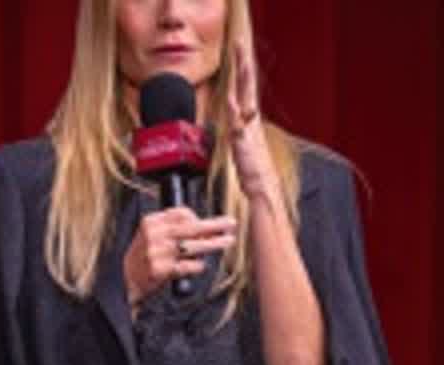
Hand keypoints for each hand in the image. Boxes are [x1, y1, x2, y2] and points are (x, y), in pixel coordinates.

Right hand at [123, 206, 235, 307]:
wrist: (126, 279)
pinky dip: (198, 266)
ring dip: (214, 244)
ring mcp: (158, 253)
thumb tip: (205, 228)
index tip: (211, 223)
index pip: (181, 213)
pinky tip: (200, 265)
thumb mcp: (152, 234)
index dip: (199, 218)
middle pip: (192, 227)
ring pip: (194, 246)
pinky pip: (188, 266)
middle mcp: (154, 235)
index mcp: (152, 222)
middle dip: (214, 226)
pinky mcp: (162, 270)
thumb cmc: (144, 256)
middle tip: (230, 225)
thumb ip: (173, 228)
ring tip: (227, 242)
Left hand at [227, 39, 281, 204]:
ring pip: (245, 100)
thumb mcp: (244, 149)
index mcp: (251, 124)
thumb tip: (233, 127)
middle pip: (247, 89)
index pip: (247, 93)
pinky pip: (238, 123)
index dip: (243, 74)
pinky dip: (235, 110)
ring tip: (240, 61)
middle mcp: (251, 124)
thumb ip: (239, 134)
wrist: (262, 190)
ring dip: (242, 81)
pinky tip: (230, 99)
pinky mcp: (244, 144)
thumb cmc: (253, 173)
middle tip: (239, 46)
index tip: (241, 55)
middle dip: (243, 67)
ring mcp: (249, 132)